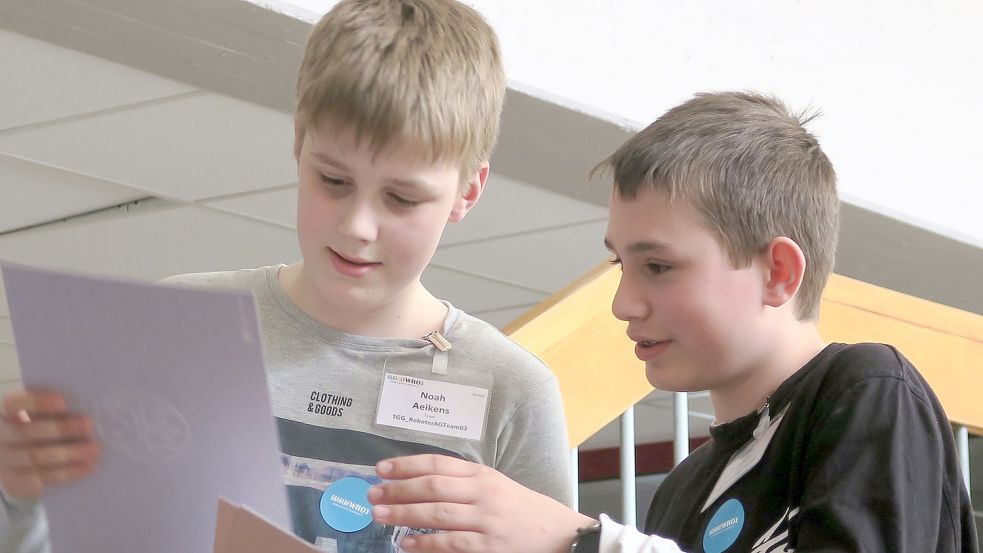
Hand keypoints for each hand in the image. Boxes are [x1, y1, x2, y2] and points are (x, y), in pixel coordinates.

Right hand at [0, 391, 100, 499]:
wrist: (13, 460)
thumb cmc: (33, 426)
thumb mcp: (34, 415)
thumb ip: (49, 409)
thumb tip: (84, 403)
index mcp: (3, 413)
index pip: (15, 405)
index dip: (37, 403)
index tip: (62, 402)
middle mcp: (1, 437)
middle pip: (27, 433)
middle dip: (60, 429)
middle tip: (88, 425)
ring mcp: (6, 462)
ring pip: (36, 457)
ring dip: (69, 453)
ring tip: (95, 448)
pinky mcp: (17, 482)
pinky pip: (44, 478)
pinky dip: (69, 472)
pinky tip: (89, 467)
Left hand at [369, 454, 595, 552]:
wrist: (561, 536)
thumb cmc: (524, 512)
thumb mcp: (497, 487)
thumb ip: (464, 483)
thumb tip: (420, 483)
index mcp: (484, 475)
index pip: (438, 463)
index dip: (406, 465)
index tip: (381, 468)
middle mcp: (484, 493)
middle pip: (432, 486)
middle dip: (398, 489)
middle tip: (373, 493)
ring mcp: (486, 521)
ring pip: (437, 514)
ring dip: (404, 514)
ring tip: (380, 515)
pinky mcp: (489, 548)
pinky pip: (451, 544)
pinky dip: (426, 544)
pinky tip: (406, 544)